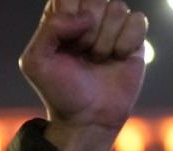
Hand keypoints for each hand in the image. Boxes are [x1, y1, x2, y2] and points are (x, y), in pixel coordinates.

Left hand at [20, 0, 148, 150]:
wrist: (87, 117)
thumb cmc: (59, 90)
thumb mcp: (35, 62)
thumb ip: (50, 30)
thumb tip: (84, 18)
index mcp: (60, 16)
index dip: (70, 15)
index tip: (65, 41)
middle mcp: (86, 16)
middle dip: (87, 30)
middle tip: (81, 52)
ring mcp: (111, 24)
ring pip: (117, 7)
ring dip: (105, 40)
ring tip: (97, 59)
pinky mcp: (134, 36)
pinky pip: (137, 19)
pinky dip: (126, 42)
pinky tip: (117, 58)